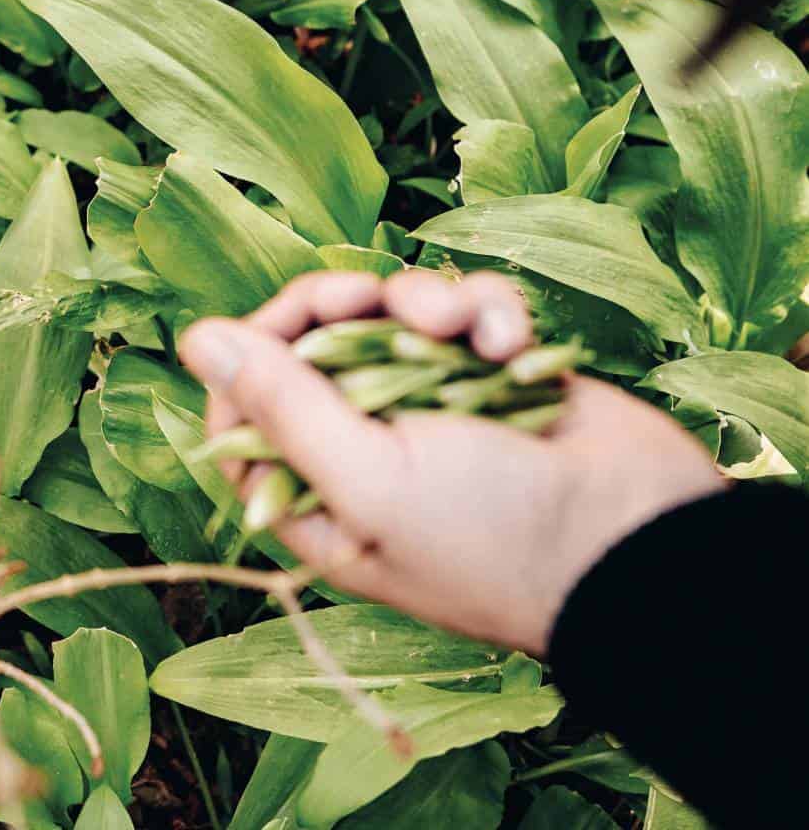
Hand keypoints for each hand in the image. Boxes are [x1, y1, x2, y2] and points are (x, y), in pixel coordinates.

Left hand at [177, 270, 724, 652]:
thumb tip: (197, 338)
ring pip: (393, 315)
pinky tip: (511, 343)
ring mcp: (436, 407)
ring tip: (457, 326)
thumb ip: (282, 407)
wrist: (645, 546)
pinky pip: (470, 314)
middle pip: (311, 347)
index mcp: (320, 494)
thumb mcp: (369, 479)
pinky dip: (489, 314)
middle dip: (336, 307)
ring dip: (424, 303)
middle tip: (363, 296)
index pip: (243, 413)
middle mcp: (368, 449)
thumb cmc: (494, 537)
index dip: (250, 361)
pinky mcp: (497, 372)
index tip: (274, 333)